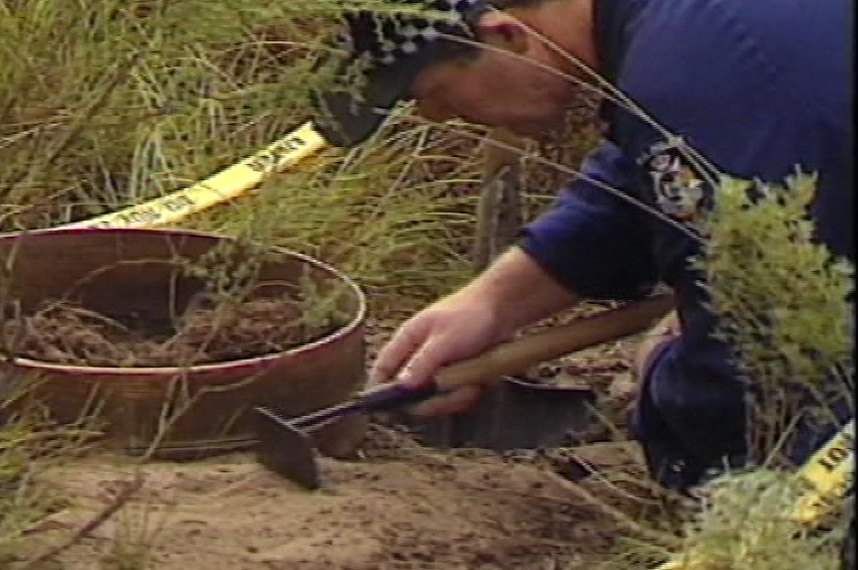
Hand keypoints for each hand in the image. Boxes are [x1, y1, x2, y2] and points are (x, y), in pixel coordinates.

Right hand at [369, 290, 513, 415]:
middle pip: (411, 394)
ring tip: (471, 386)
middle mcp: (420, 356)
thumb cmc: (471, 314)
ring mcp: (439, 367)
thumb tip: (401, 386)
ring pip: (435, 398)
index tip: (388, 412)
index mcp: (408, 340)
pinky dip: (467, 393)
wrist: (504, 307)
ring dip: (454, 398)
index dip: (380, 391)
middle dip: (432, 401)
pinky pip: (454, 395)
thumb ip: (422, 363)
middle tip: (452, 397)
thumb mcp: (444, 340)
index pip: (383, 369)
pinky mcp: (456, 374)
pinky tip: (478, 383)